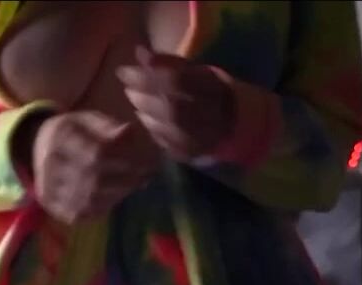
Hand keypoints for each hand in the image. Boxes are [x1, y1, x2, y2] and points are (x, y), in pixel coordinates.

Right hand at [33, 111, 160, 222]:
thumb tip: (129, 132)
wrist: (34, 148)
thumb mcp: (86, 119)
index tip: (148, 161)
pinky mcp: (51, 205)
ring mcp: (48, 187)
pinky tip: (117, 196)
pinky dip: (104, 207)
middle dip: (127, 179)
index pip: (98, 152)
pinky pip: (83, 212)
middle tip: (147, 176)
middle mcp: (49, 163)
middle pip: (95, 178)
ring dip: (119, 194)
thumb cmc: (69, 132)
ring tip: (136, 185)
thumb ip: (107, 125)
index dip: (127, 159)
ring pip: (90, 199)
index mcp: (59, 137)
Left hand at [117, 46, 234, 160]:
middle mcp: (212, 115)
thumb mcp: (197, 71)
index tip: (124, 70)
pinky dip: (152, 129)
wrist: (237, 125)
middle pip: (170, 105)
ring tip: (135, 99)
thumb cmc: (213, 91)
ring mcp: (203, 138)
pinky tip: (146, 118)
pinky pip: (166, 143)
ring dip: (144, 111)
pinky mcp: (193, 154)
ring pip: (167, 126)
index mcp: (215, 89)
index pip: (176, 81)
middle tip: (127, 86)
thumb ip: (169, 62)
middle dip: (143, 94)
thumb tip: (139, 53)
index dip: (147, 75)